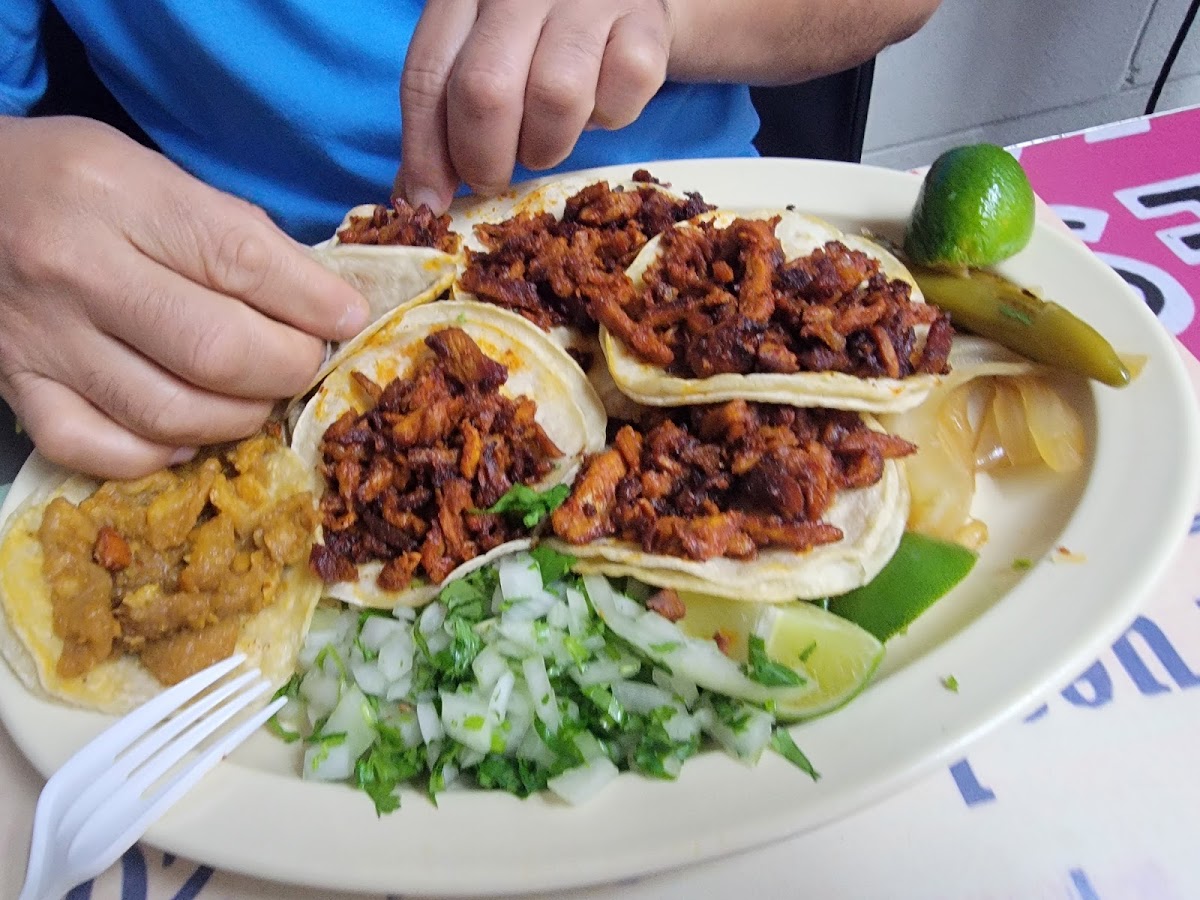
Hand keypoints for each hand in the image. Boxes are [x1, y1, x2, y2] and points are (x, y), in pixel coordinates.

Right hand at [0, 116, 369, 477]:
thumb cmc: (74, 184)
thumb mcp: (153, 173)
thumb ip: (233, 234)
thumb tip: (326, 303)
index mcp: (119, 197)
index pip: (242, 261)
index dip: (315, 302)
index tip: (350, 319)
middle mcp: (75, 269)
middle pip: (215, 350)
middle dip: (288, 368)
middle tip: (305, 362)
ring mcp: (42, 338)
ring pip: (168, 412)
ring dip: (239, 417)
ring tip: (257, 396)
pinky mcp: (16, 386)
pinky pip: (98, 449)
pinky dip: (158, 453)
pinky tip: (185, 430)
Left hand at [398, 0, 673, 211]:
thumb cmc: (540, 38)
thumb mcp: (483, 58)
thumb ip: (445, 116)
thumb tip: (419, 200)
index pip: (427, 76)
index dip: (425, 153)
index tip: (431, 203)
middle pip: (485, 89)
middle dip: (484, 158)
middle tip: (493, 178)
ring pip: (555, 97)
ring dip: (547, 144)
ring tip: (547, 138)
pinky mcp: (645, 22)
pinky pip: (620, 94)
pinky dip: (610, 118)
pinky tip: (600, 103)